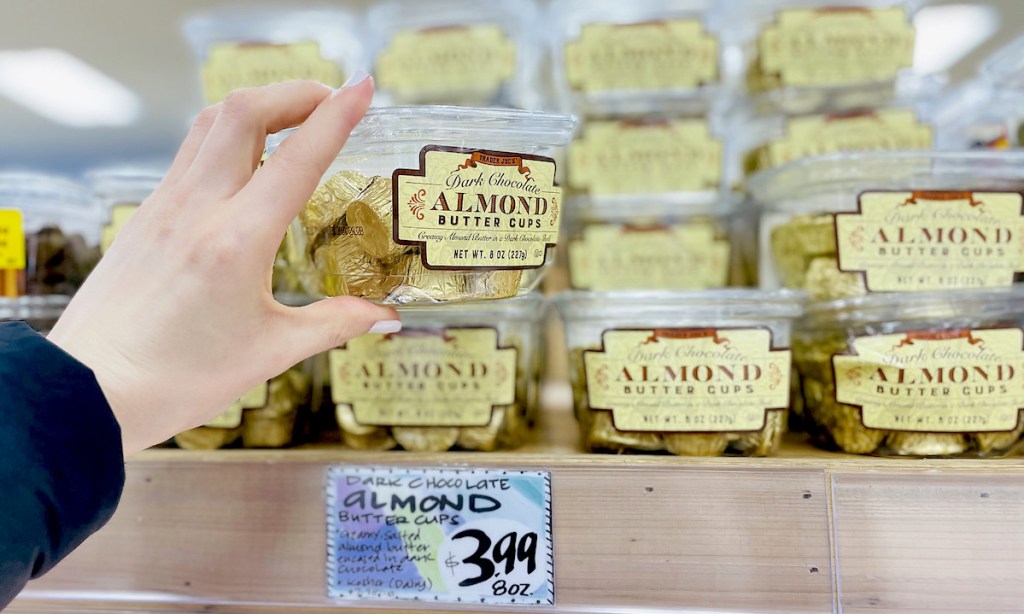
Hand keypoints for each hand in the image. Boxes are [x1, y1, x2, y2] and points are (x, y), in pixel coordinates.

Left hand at [48, 75, 399, 453]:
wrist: (90, 390)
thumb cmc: (177, 377)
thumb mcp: (269, 352)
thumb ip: (333, 324)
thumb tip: (381, 316)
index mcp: (237, 241)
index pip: (297, 158)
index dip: (337, 116)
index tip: (364, 88)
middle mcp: (197, 209)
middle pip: (244, 113)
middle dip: (293, 93)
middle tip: (330, 100)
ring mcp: (164, 206)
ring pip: (210, 124)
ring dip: (256, 107)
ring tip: (291, 118)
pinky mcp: (145, 215)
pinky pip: (188, 154)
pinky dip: (225, 138)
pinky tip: (244, 164)